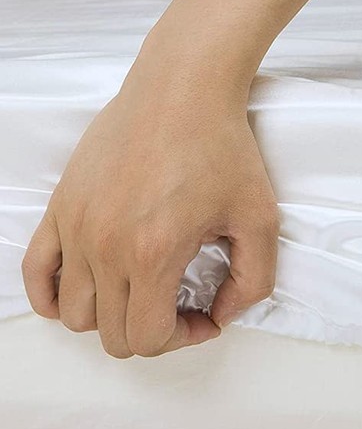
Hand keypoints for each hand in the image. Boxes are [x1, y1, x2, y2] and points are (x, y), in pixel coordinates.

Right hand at [21, 65, 277, 357]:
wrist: (183, 89)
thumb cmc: (222, 148)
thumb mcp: (260, 220)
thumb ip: (253, 283)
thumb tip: (222, 315)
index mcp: (151, 254)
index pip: (147, 338)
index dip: (183, 338)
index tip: (206, 315)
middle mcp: (104, 247)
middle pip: (111, 334)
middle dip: (153, 332)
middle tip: (183, 305)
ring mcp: (75, 227)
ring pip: (73, 313)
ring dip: (111, 317)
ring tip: (144, 291)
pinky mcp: (61, 207)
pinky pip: (35, 273)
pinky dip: (53, 296)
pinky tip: (89, 286)